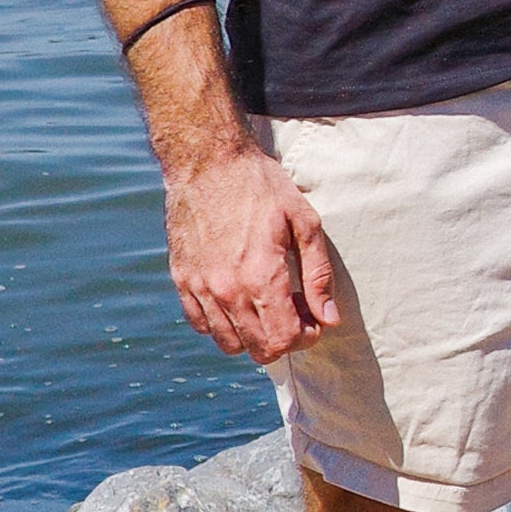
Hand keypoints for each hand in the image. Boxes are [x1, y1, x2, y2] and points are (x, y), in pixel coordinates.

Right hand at [167, 148, 341, 363]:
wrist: (207, 162)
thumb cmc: (261, 186)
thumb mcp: (305, 222)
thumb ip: (319, 274)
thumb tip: (329, 318)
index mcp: (261, 277)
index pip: (284, 340)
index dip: (306, 338)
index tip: (314, 321)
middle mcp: (226, 290)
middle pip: (257, 349)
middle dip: (284, 341)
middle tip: (297, 314)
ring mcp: (199, 288)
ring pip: (228, 343)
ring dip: (253, 336)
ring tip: (269, 306)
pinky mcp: (181, 280)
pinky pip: (200, 323)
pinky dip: (222, 324)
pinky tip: (240, 300)